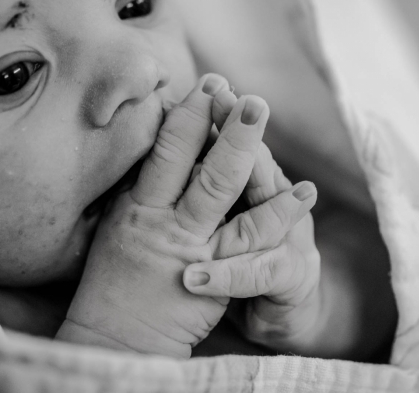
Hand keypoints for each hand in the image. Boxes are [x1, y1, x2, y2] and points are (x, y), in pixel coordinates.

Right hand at [56, 74, 312, 357]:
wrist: (116, 333)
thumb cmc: (115, 277)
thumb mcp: (117, 228)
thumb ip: (136, 191)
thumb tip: (151, 148)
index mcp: (135, 204)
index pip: (161, 150)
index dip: (186, 114)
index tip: (207, 85)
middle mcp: (156, 217)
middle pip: (186, 155)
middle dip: (214, 120)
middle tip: (240, 88)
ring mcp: (184, 243)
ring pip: (216, 186)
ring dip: (243, 148)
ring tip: (264, 113)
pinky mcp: (208, 272)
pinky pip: (247, 238)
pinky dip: (276, 211)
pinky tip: (304, 192)